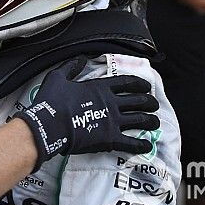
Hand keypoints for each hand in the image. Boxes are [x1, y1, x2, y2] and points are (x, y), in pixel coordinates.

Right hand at [12, 57, 159, 171]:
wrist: (49, 125)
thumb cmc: (52, 102)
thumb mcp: (58, 77)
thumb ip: (71, 67)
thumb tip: (79, 59)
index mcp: (100, 87)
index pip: (127, 82)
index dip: (140, 84)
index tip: (147, 87)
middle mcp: (111, 103)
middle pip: (139, 101)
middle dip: (150, 102)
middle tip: (154, 104)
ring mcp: (113, 121)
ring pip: (140, 120)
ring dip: (151, 121)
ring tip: (155, 122)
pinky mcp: (110, 139)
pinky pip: (131, 143)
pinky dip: (141, 145)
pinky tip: (147, 145)